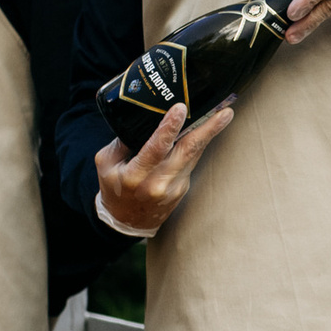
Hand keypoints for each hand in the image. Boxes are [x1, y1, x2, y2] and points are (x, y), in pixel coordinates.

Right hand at [95, 101, 235, 232]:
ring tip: (224, 114)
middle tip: (223, 112)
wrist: (127, 222)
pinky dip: (199, 144)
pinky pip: (192, 161)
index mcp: (135, 176)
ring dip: (211, 133)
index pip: (155, 148)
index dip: (169, 128)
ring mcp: (174, 188)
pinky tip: (207, 129)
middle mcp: (158, 183)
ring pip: (194, 155)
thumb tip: (140, 119)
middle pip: (187, 151)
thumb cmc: (114, 189)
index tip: (180, 109)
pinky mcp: (183, 188)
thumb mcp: (106, 164)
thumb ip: (120, 142)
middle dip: (207, 129)